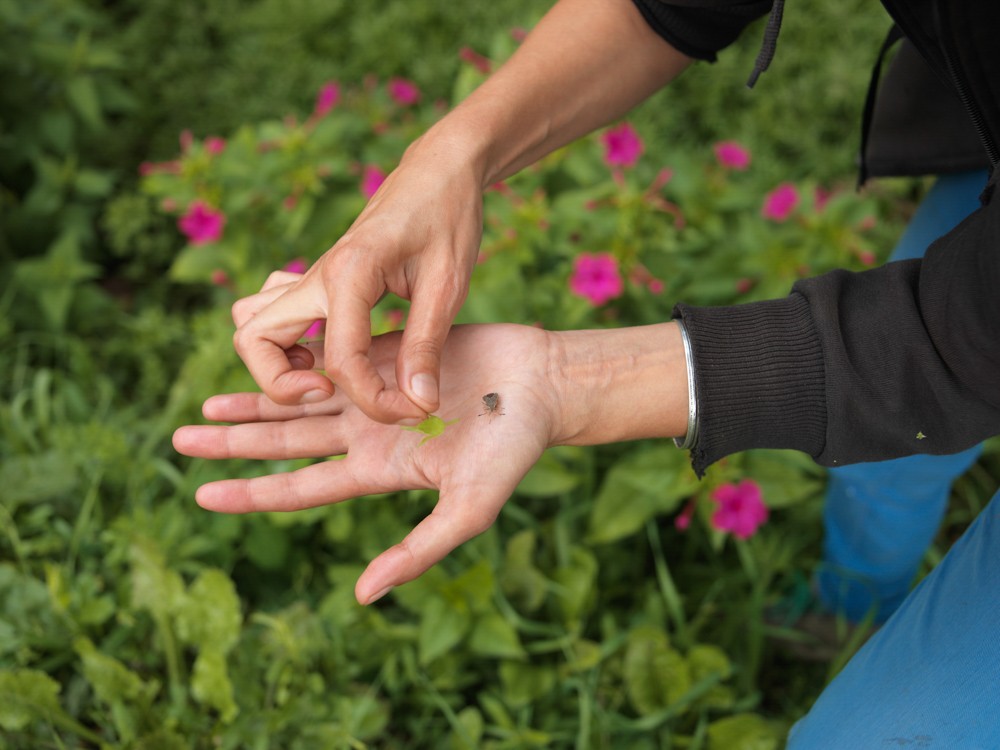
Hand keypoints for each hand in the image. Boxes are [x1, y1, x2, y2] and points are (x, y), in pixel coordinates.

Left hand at [174, 324, 555, 604]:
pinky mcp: (388, 351)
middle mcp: (368, 433)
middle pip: (286, 441)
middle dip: (235, 442)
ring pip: (300, 397)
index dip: (251, 491)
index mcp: (379, 470)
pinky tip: (265, 351)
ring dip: (254, 400)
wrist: (542, 384)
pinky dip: (296, 353)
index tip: (201, 493)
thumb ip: (418, 550)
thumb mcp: (467, 509)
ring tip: (207, 406)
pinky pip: (332, 350)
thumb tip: (362, 595)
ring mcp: (376, 390)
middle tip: (180, 440)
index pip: (301, 486)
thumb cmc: (512, 450)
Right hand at [231, 136, 484, 422]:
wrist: (440, 169)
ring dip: (275, 363)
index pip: (341, 360)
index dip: (377, 401)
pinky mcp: (315, 280)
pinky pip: (271, 314)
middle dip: (284, 386)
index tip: (415, 410)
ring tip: (326, 376)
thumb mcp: (448, 284)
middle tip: (336, 395)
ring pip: (252, 327)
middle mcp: (316, 276)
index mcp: (349, 273)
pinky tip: (327, 352)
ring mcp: (310, 277)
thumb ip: (427, 345)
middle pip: (254, 341)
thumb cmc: (448, 216)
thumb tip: (419, 404)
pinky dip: (284, 343)